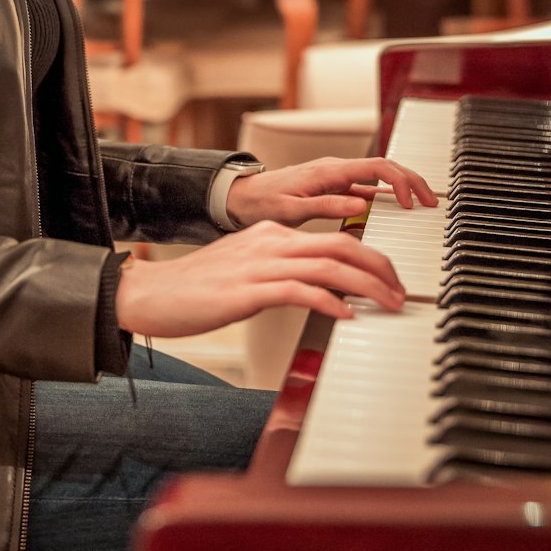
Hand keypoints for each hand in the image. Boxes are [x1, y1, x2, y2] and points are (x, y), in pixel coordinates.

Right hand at [115, 220, 406, 336]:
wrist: (150, 294)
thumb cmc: (194, 289)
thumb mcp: (245, 271)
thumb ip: (280, 273)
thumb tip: (319, 289)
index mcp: (271, 235)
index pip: (334, 235)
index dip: (370, 255)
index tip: (390, 277)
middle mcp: (270, 243)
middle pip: (342, 243)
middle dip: (380, 266)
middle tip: (401, 290)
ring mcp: (259, 265)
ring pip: (329, 264)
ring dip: (367, 285)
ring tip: (388, 304)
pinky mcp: (247, 290)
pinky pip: (300, 290)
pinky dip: (330, 301)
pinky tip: (347, 316)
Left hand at [226, 156, 436, 228]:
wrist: (243, 197)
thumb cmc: (262, 202)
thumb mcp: (291, 209)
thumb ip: (325, 206)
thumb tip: (358, 205)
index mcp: (329, 171)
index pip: (377, 167)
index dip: (400, 182)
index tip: (410, 203)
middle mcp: (336, 169)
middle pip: (385, 167)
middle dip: (412, 181)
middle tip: (430, 202)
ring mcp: (337, 177)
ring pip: (379, 177)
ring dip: (402, 188)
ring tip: (421, 205)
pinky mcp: (334, 187)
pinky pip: (367, 188)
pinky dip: (385, 197)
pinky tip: (395, 210)